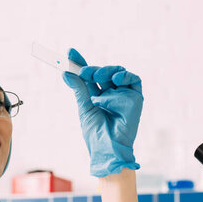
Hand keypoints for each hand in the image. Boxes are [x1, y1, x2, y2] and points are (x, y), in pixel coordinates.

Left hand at [62, 48, 142, 177]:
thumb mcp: (85, 107)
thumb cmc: (96, 134)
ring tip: (95, 78)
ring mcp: (125, 97)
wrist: (107, 149)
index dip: (81, 63)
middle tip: (83, 71)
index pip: (91, 76)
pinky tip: (110, 93)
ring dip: (106, 72)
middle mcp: (114, 94)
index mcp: (100, 96)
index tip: (70, 53)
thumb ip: (79, 88)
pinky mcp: (136, 101)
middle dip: (94, 68)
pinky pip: (131, 83)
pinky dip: (120, 84)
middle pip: (105, 72)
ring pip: (119, 73)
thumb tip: (66, 72)